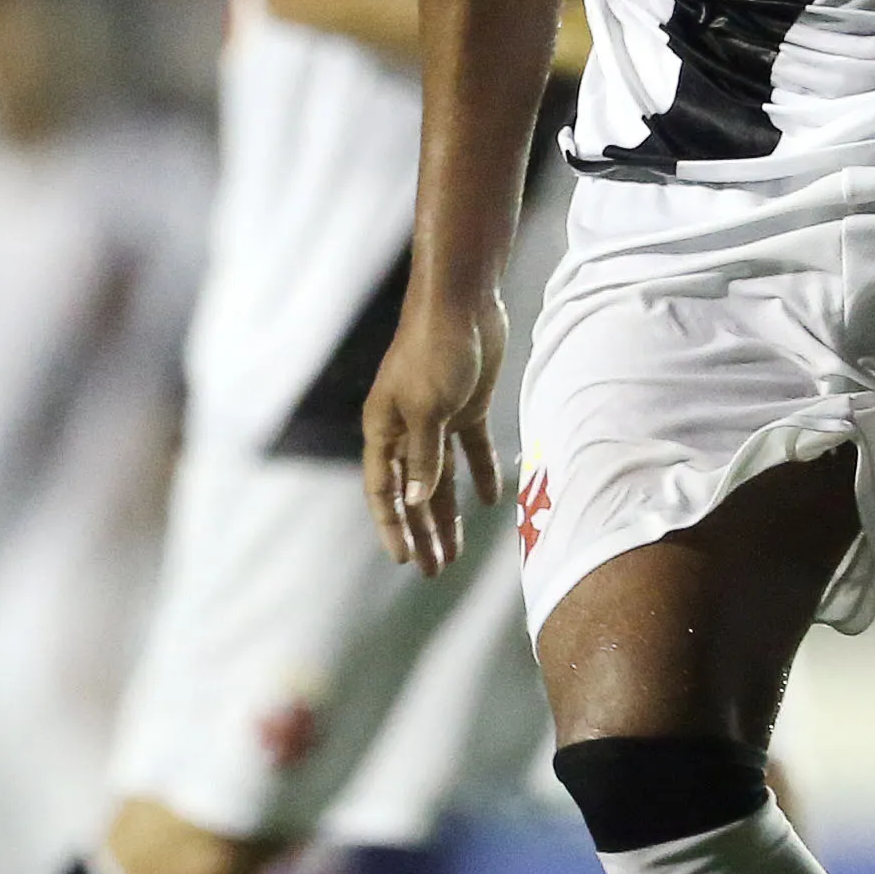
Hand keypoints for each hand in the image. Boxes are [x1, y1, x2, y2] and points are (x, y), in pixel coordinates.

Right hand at [362, 286, 508, 572]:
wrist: (463, 301)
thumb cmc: (436, 350)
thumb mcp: (429, 407)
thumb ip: (424, 456)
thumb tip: (418, 501)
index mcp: (385, 429)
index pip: (384, 490)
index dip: (393, 526)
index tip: (404, 560)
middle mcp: (406, 429)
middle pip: (413, 493)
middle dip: (422, 532)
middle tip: (433, 572)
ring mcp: (437, 419)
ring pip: (440, 479)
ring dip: (447, 514)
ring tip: (456, 553)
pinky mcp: (466, 407)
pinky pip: (470, 451)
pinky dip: (480, 474)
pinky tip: (490, 501)